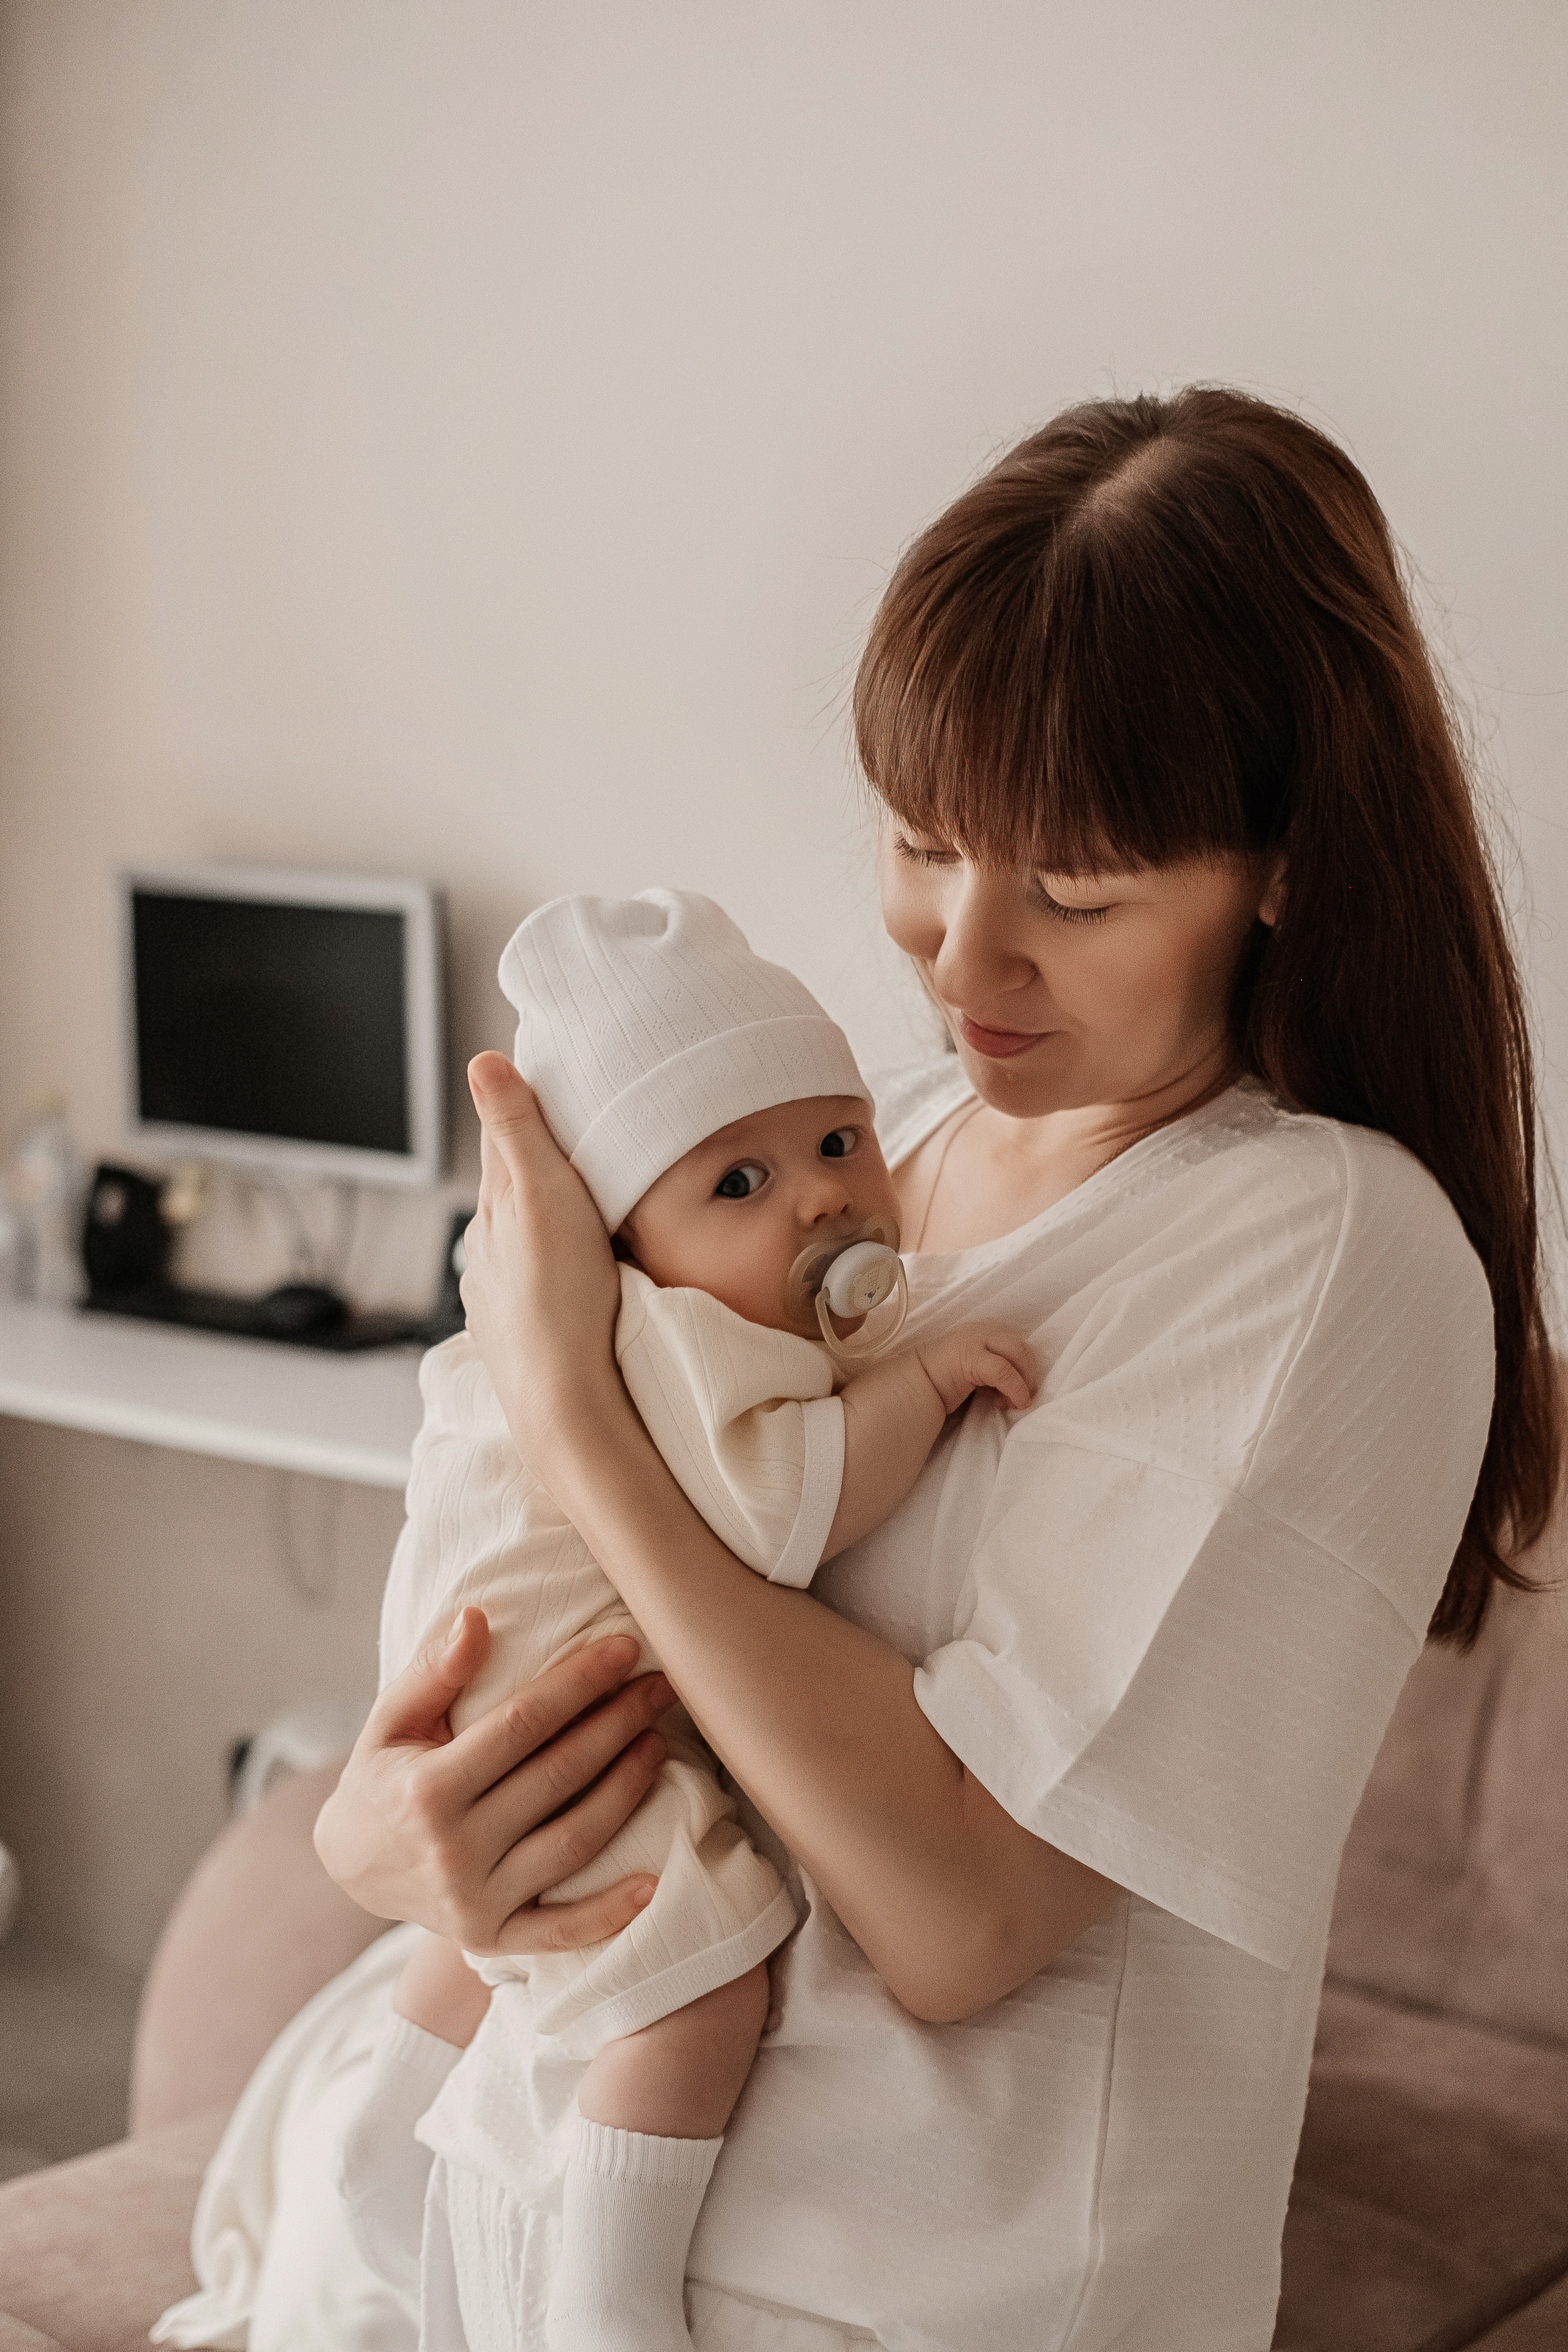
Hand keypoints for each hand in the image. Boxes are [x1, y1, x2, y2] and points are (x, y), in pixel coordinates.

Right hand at [313, 1610, 672, 1955]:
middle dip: (618, 1724)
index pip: (522, 1724)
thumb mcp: (390, 1720)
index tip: (625, 1648)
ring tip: (659, 1743)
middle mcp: (453, 1851)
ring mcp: (476, 1902)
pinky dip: (609, 1912)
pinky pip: (560, 1931)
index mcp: (427, 1790)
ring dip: (627, 1791)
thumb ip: (433, 1672)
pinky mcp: (492, 1940)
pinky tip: (654, 1881)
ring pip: (573, 1843)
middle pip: (558, 1777)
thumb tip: (477, 1619)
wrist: (352, 1866)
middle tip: (662, 1686)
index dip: (579, 1682)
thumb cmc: (384, 1776)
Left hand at [461, 1052, 623, 1474]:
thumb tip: (482, 1061)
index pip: (501, 1136)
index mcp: (494, 1204)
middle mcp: (483, 1244)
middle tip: (565, 1138)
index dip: (519, 1105)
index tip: (535, 1077)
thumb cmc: (560, 1297)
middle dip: (529, 1163)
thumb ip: (516, 1130)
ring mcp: (493, 1289)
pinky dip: (538, 1267)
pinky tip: (560, 1273)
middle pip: (506, 1188)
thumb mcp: (542, 1195)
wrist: (561, 1398)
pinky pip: (524, 1281)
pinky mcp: (510, 1326)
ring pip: (512, 1238)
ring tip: (567, 1207)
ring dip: (532, 1219)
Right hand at [912, 1322, 1038, 1417]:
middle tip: (1023, 1400)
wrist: (914, 1386)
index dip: (1027, 1370)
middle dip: (1030, 1376)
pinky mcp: (971, 1356)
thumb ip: (996, 1370)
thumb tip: (1022, 1387)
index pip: (1018, 1347)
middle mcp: (982, 1332)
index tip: (1021, 1394)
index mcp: (984, 1334)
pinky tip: (1009, 1403)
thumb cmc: (944, 1384)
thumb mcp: (976, 1372)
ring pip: (1018, 1355)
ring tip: (1011, 1403)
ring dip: (1023, 1382)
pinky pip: (1004, 1371)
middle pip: (1022, 1348)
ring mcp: (976, 1341)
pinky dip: (1015, 1389)